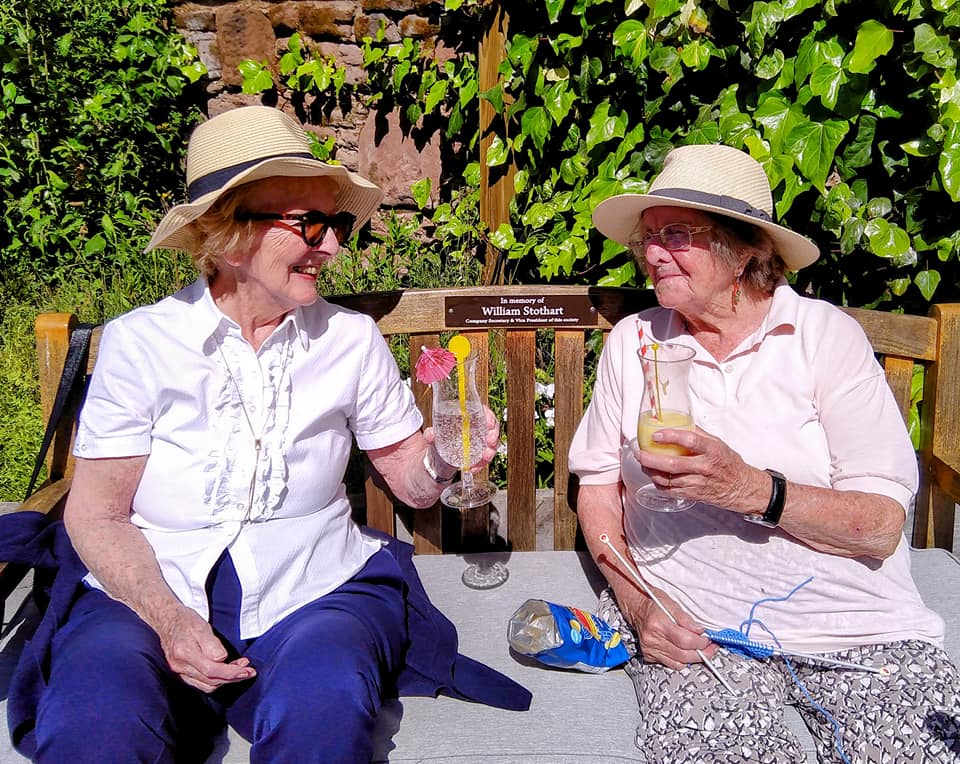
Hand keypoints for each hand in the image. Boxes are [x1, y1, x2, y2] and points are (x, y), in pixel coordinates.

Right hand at [155, 605, 255, 692]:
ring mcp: (179, 672)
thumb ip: (211, 644)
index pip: (211, 670)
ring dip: (227, 680)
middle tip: (250, 671)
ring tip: (242, 671)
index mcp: (184, 653)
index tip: (246, 669)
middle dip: (233, 677)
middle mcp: (180, 666)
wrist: (167, 620)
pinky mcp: (182, 674)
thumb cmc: (186, 620)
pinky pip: (201, 684)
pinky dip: (217, 681)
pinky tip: (227, 674)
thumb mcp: (201, 626)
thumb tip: (222, 659)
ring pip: (207, 685)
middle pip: (210, 680)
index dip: (231, 672)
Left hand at [423, 405, 499, 472]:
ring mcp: (480, 442)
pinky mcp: (479, 455)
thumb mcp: (434, 436)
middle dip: (493, 434)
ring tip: (485, 456)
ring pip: (491, 444)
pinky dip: (481, 464)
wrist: (437, 458)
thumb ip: (431, 434)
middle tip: (489, 440)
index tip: (489, 423)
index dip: (489, 416)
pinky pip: (485, 459)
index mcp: (468, 418)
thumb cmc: (439, 439)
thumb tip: (431, 435)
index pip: (483, 412)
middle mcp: (477, 429)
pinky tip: (474, 468)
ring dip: (490, 450)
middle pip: (492, 428)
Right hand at [615, 581, 715, 669]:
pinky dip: (681, 660)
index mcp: (658, 623)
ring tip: (700, 650)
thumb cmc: (651, 601)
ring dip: (693, 658)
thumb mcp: (671, 603)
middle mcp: (652, 638)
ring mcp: (649, 648)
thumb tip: (700, 631)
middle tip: (710, 648)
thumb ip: (687, 619)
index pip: (685, 640)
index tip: (709, 640)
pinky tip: (685, 652)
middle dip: (702, 653)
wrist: (635, 606)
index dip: (701, 643)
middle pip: (683, 655)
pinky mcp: (649, 655)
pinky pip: (670, 664)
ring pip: (678, 663)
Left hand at [637, 426, 765, 513]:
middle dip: (651, 459)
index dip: (671, 437)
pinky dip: (658, 483)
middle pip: (673, 464)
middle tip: (640, 453)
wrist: (741, 488)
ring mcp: (697, 483)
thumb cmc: (728, 463)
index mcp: (712, 451)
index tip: (656, 434)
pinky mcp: (693, 494)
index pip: (690, 441)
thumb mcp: (718, 443)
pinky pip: (670, 490)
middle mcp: (704, 467)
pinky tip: (654, 475)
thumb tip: (678, 422)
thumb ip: (698, 433)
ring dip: (651, 471)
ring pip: (668, 479)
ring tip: (643, 463)